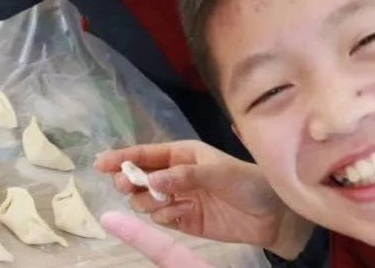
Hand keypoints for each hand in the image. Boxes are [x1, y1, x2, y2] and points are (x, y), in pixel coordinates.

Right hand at [95, 141, 309, 257]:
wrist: (274, 216)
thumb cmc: (249, 182)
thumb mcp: (219, 173)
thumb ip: (186, 176)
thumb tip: (152, 179)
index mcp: (183, 154)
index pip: (146, 154)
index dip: (122, 157)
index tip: (100, 164)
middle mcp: (176, 174)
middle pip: (138, 178)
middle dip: (130, 181)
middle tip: (129, 188)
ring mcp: (178, 198)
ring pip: (145, 200)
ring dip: (149, 202)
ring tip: (170, 203)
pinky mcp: (184, 220)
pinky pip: (161, 218)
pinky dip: (165, 217)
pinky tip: (181, 214)